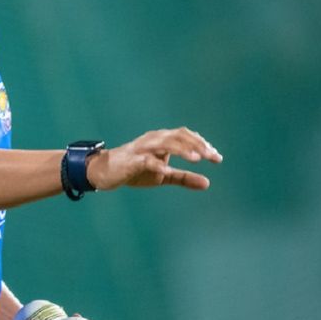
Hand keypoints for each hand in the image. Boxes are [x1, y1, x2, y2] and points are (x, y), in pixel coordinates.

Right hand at [88, 127, 221, 190]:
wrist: (104, 171)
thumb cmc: (135, 170)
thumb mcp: (163, 175)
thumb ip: (184, 178)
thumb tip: (207, 183)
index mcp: (162, 140)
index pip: (186, 136)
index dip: (202, 144)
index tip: (216, 157)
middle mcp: (154, 139)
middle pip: (179, 136)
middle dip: (198, 145)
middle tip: (213, 157)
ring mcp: (142, 149)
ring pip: (165, 143)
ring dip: (182, 150)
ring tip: (197, 159)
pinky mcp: (132, 161)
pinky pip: (146, 160)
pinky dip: (157, 164)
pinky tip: (166, 170)